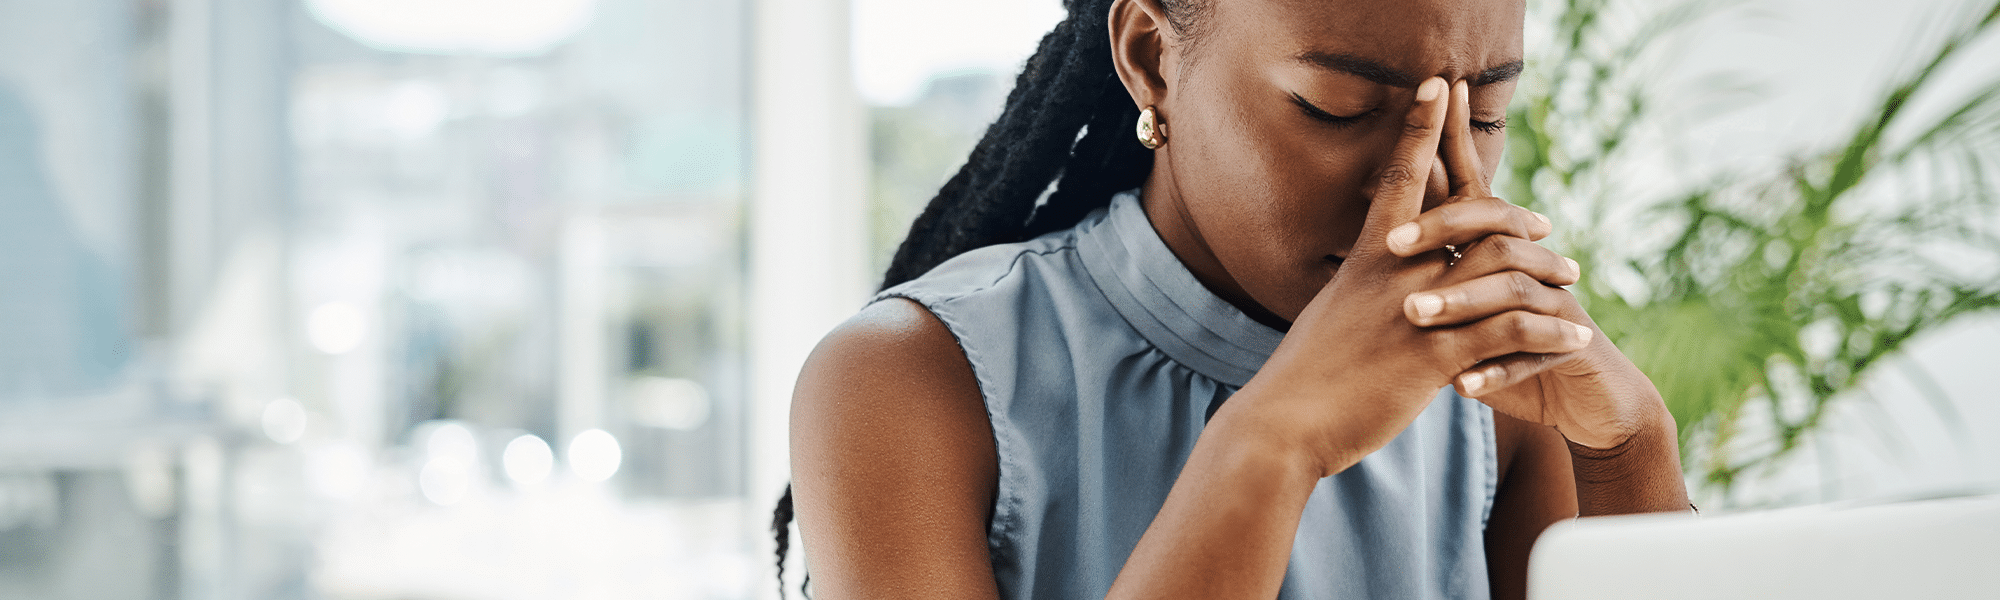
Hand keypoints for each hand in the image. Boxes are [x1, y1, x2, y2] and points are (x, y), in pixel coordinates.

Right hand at [1223, 78, 1594, 477]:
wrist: (1283, 423)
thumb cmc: (1303, 376)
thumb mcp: (1331, 315)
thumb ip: (1362, 292)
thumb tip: (1375, 284)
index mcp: (1367, 258)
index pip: (1400, 177)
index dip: (1419, 127)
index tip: (1440, 85)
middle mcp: (1394, 273)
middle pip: (1473, 216)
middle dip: (1518, 212)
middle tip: (1546, 225)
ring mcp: (1417, 312)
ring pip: (1504, 270)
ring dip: (1548, 272)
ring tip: (1574, 281)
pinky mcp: (1435, 357)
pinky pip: (1511, 333)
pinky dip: (1549, 331)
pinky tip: (1574, 336)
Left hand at [1388, 80, 1665, 448]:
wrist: (1581, 397)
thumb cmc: (1506, 348)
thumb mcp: (1467, 308)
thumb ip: (1434, 276)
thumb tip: (1376, 239)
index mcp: (1501, 251)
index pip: (1473, 198)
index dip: (1449, 162)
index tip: (1410, 142)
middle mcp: (1531, 267)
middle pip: (1492, 231)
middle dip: (1442, 231)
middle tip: (1391, 244)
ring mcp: (1554, 304)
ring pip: (1510, 289)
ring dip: (1462, 300)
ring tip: (1413, 313)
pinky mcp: (1571, 346)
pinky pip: (1534, 353)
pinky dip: (1495, 371)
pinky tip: (1459, 386)